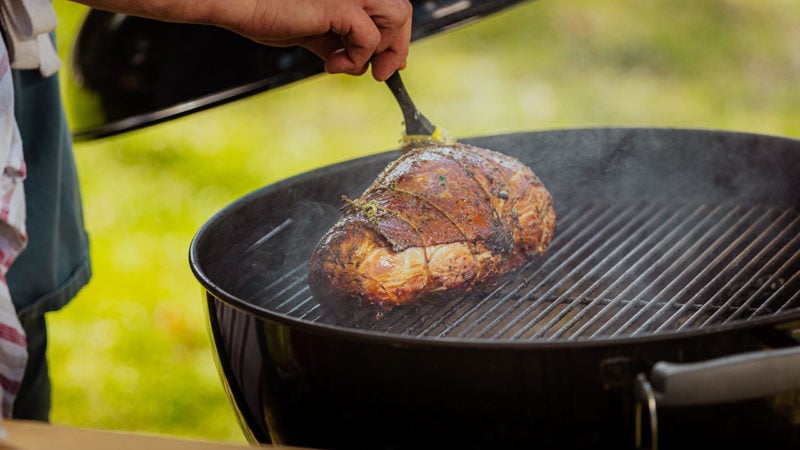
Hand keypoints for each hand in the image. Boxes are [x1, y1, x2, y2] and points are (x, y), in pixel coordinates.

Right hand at [232, 0, 412, 80]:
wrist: (242, 6)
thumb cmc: (268, 15)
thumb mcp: (313, 32)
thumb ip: (338, 41)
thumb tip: (359, 63)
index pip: (391, 12)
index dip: (397, 40)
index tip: (388, 66)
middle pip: (402, 12)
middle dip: (397, 47)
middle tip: (380, 74)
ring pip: (397, 16)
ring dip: (384, 49)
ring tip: (352, 65)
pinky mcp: (341, 5)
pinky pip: (370, 37)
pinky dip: (356, 57)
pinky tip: (331, 63)